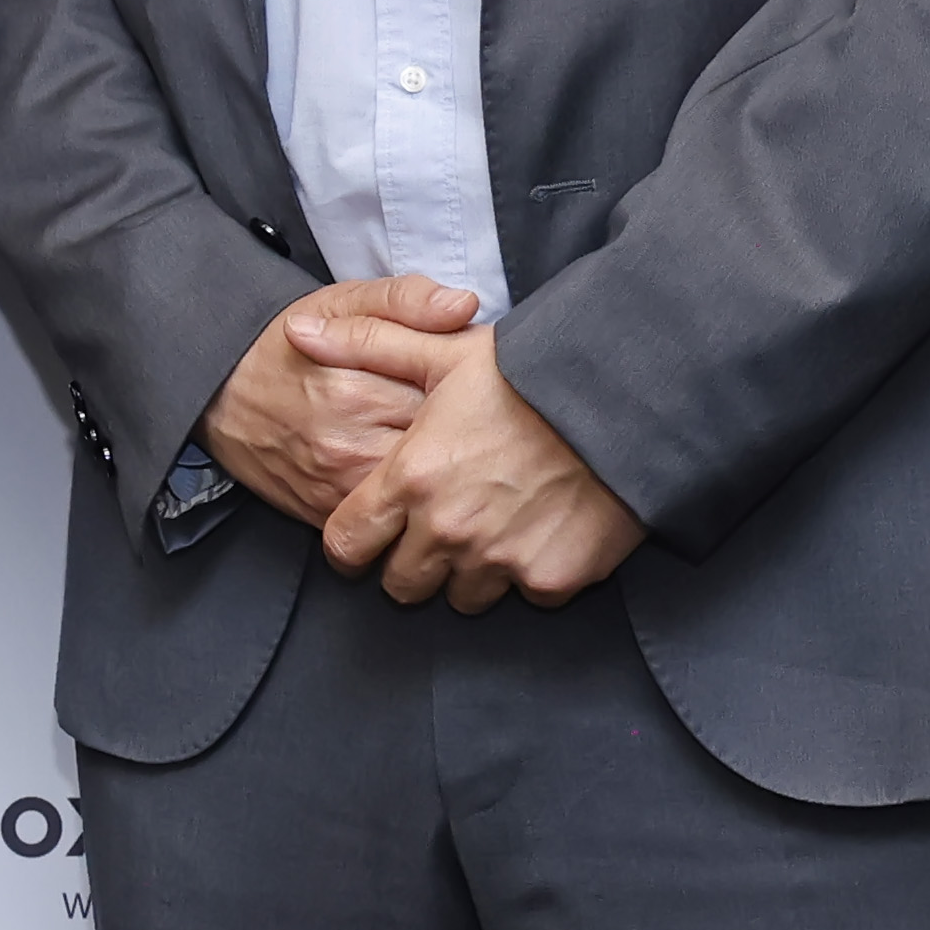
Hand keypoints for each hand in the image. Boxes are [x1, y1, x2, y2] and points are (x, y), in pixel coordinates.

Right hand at [199, 274, 476, 528]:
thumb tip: (464, 306)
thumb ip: (405, 299)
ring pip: (419, 495)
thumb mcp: (341, 301)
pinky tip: (414, 481)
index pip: (449, 401)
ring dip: (441, 477)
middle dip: (465, 439)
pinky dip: (406, 504)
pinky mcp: (326, 515)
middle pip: (441, 454)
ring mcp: (337, 487)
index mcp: (358, 389)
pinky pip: (386, 522)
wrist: (217, 394)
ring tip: (453, 453)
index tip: (481, 386)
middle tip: (478, 423)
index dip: (474, 394)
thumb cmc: (287, 345)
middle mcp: (348, 445)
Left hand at [301, 307, 645, 610]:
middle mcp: (449, 529)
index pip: (347, 544)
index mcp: (412, 478)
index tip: (366, 537)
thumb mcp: (445, 350)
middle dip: (410, 563)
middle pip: (401, 584)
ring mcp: (502, 559)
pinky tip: (540, 530)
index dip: (351, 545)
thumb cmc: (534, 372)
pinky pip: (523, 594)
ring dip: (467, 572)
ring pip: (461, 596)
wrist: (630, 398)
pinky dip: (527, 572)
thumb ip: (366, 344)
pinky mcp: (552, 578)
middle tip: (438, 529)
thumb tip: (298, 333)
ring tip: (492, 527)